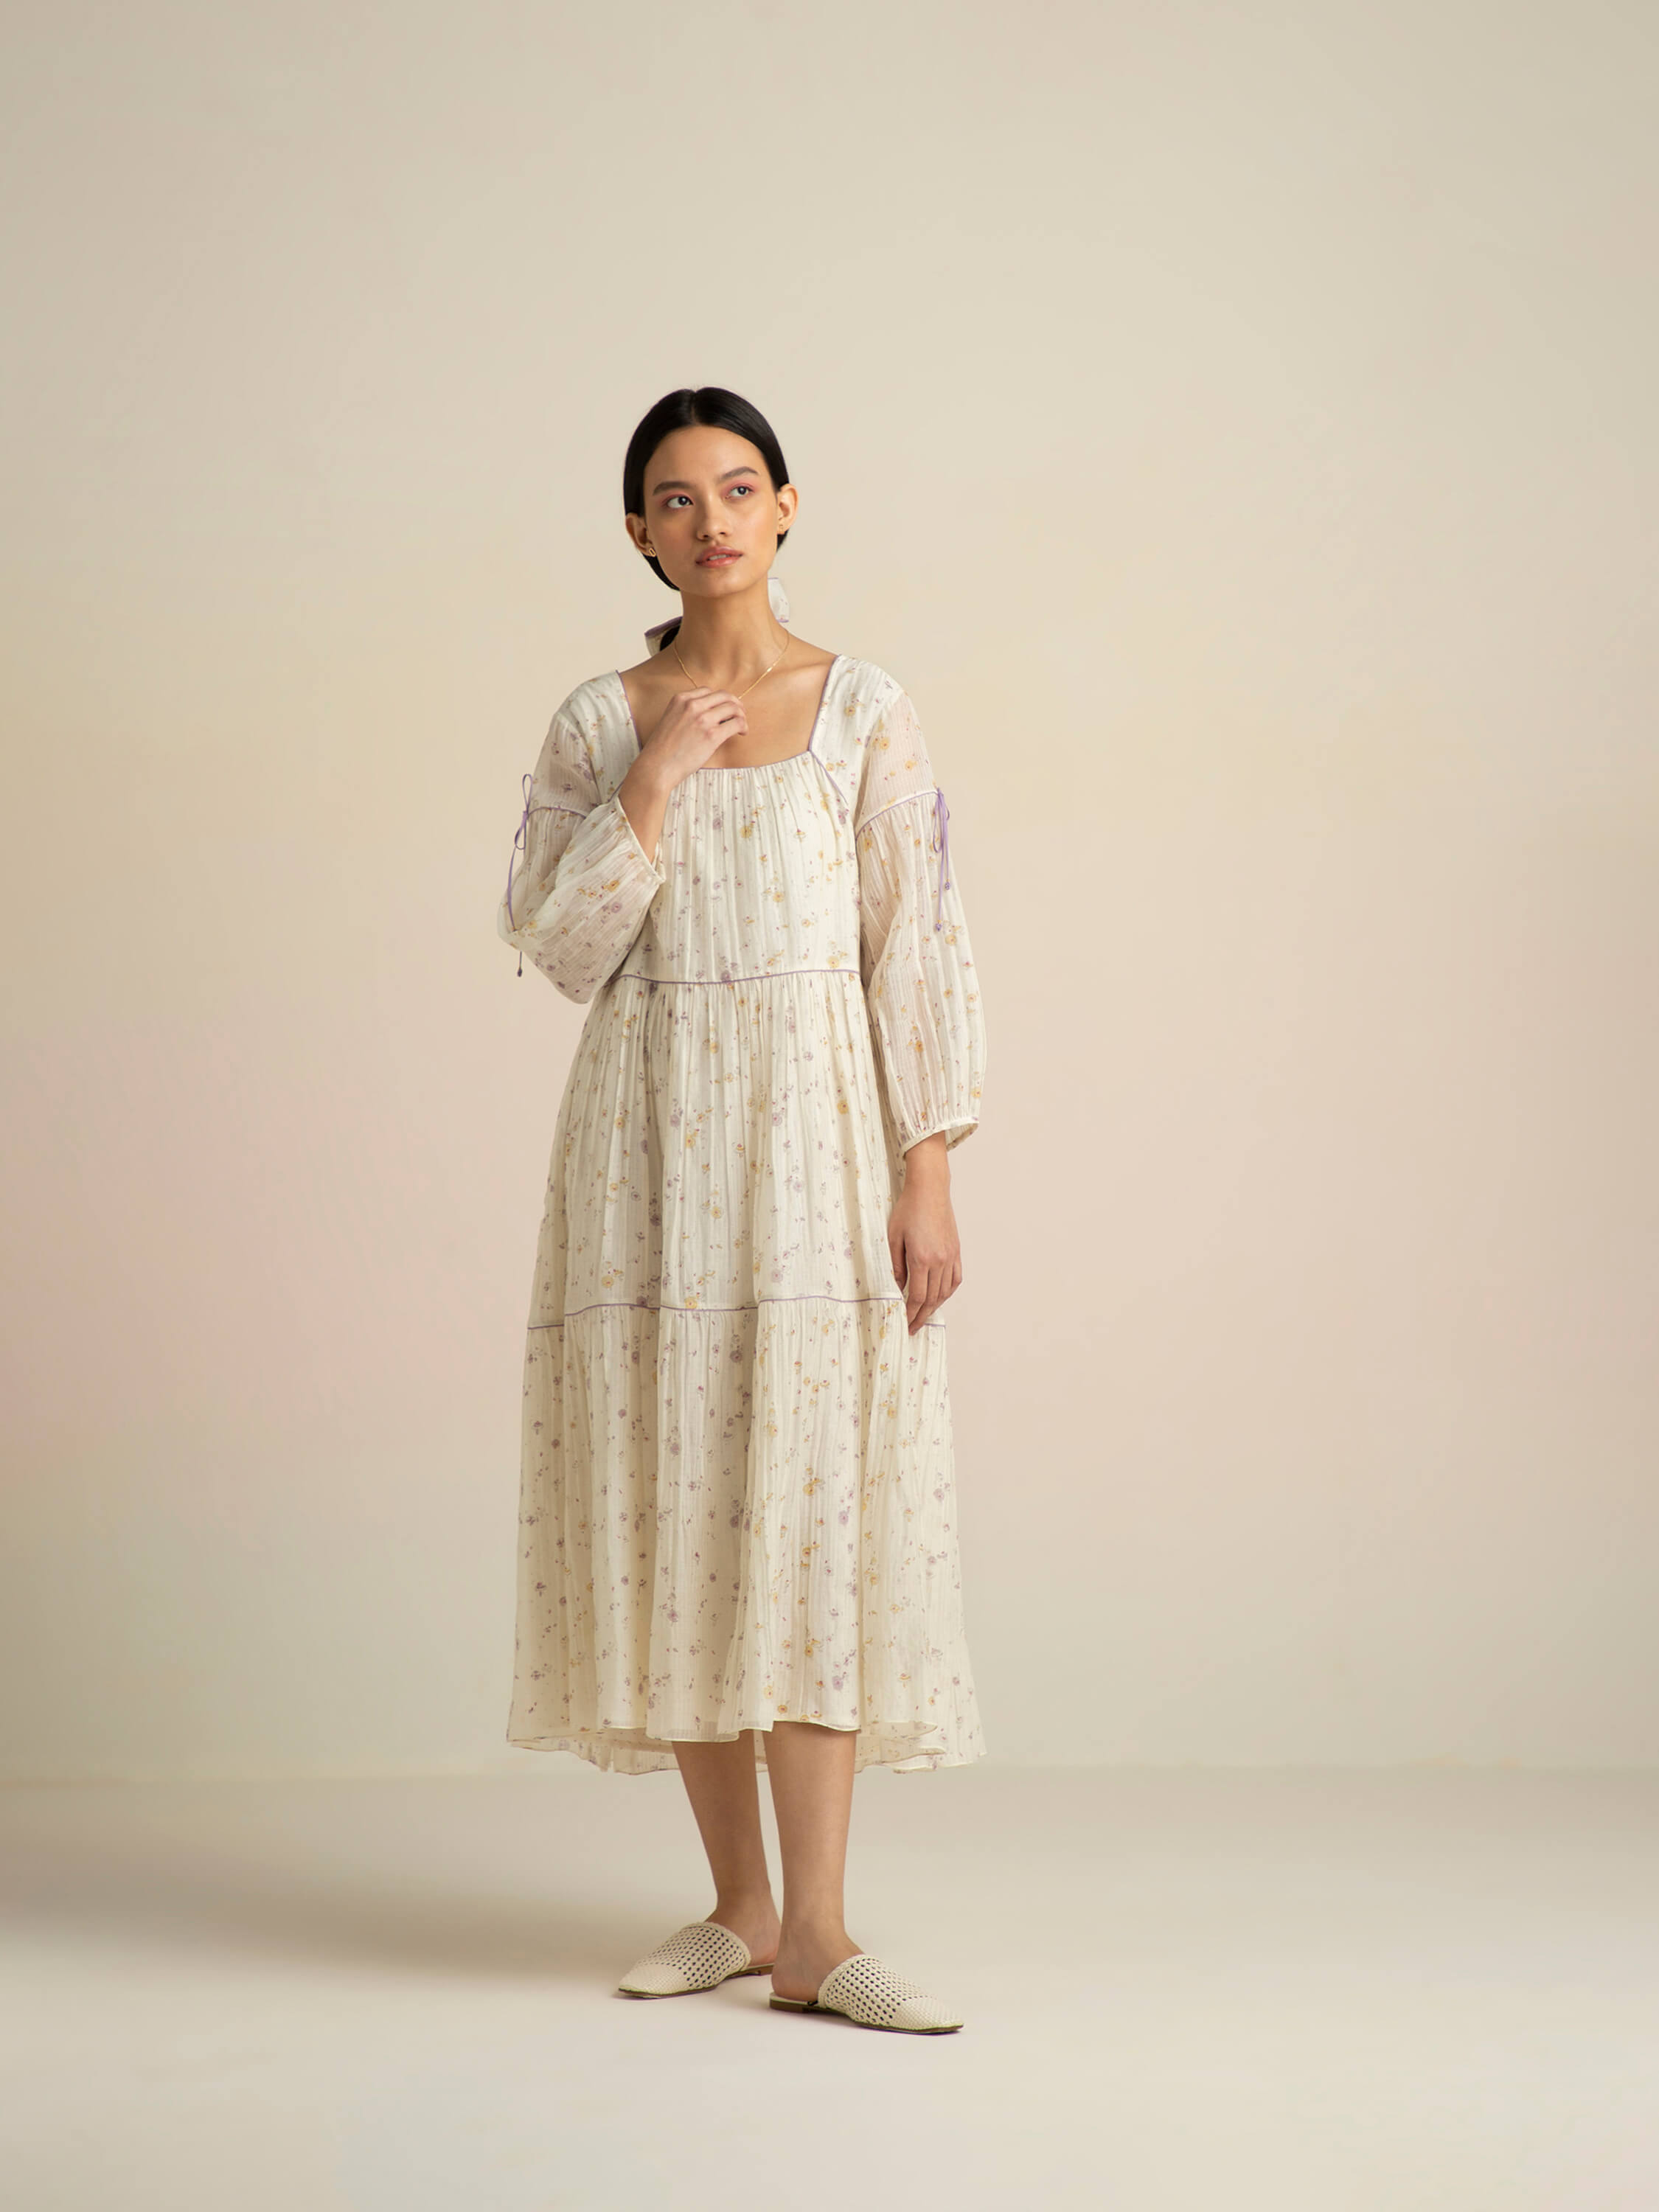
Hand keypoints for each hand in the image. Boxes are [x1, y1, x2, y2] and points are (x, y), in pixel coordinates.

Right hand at [617, 687, 747, 863]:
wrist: (657, 766)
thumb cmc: (662, 750)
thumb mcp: (670, 720)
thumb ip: (686, 713)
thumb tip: (710, 715)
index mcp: (680, 699)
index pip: (708, 691)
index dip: (719, 699)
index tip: (723, 708)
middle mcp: (692, 705)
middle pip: (724, 695)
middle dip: (735, 703)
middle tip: (739, 714)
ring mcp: (703, 719)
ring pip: (733, 708)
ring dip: (741, 715)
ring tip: (742, 726)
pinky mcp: (712, 735)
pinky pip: (736, 723)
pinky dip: (743, 726)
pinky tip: (742, 733)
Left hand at [887, 1142, 961, 1334]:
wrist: (930, 1190)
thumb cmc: (908, 1209)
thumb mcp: (893, 1237)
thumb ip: (896, 1265)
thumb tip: (897, 1287)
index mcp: (921, 1259)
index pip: (917, 1296)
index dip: (911, 1313)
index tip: (905, 1324)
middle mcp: (939, 1261)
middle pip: (932, 1298)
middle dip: (921, 1316)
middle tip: (913, 1327)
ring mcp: (950, 1256)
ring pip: (945, 1291)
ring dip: (935, 1307)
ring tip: (924, 1315)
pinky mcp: (956, 1250)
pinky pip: (955, 1278)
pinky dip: (948, 1292)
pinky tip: (940, 1297)